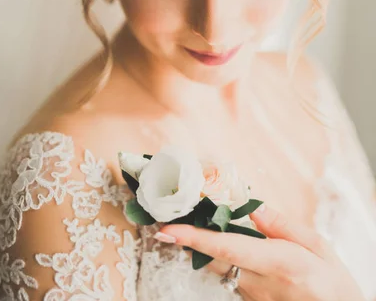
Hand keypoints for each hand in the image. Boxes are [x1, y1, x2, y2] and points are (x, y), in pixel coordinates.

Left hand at [157, 203, 366, 300]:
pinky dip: (218, 261)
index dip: (195, 239)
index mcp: (280, 263)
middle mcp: (262, 284)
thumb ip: (281, 224)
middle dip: (187, 242)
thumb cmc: (333, 279)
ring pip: (218, 270)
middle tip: (164, 222)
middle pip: (213, 261)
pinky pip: (229, 279)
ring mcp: (255, 298)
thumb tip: (250, 205)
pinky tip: (213, 245)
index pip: (229, 248)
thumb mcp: (317, 245)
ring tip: (183, 226)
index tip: (169, 230)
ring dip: (200, 250)